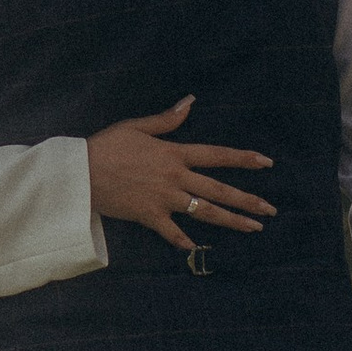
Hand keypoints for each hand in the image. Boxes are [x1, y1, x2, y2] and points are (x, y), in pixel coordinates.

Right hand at [85, 98, 275, 255]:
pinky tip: (197, 249)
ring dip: (232, 221)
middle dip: (247, 200)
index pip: (217, 156)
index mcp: (174, 154)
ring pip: (205, 212)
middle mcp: (175, 178)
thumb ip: (167, 119)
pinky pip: (172, 233)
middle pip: (218, 190)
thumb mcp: (137, 126)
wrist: (81, 173)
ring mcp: (164, 199)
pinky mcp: (150, 217)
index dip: (243, 159)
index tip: (266, 163)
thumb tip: (190, 101)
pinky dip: (184, 242)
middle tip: (270, 209)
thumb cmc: (106, 145)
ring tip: (253, 228)